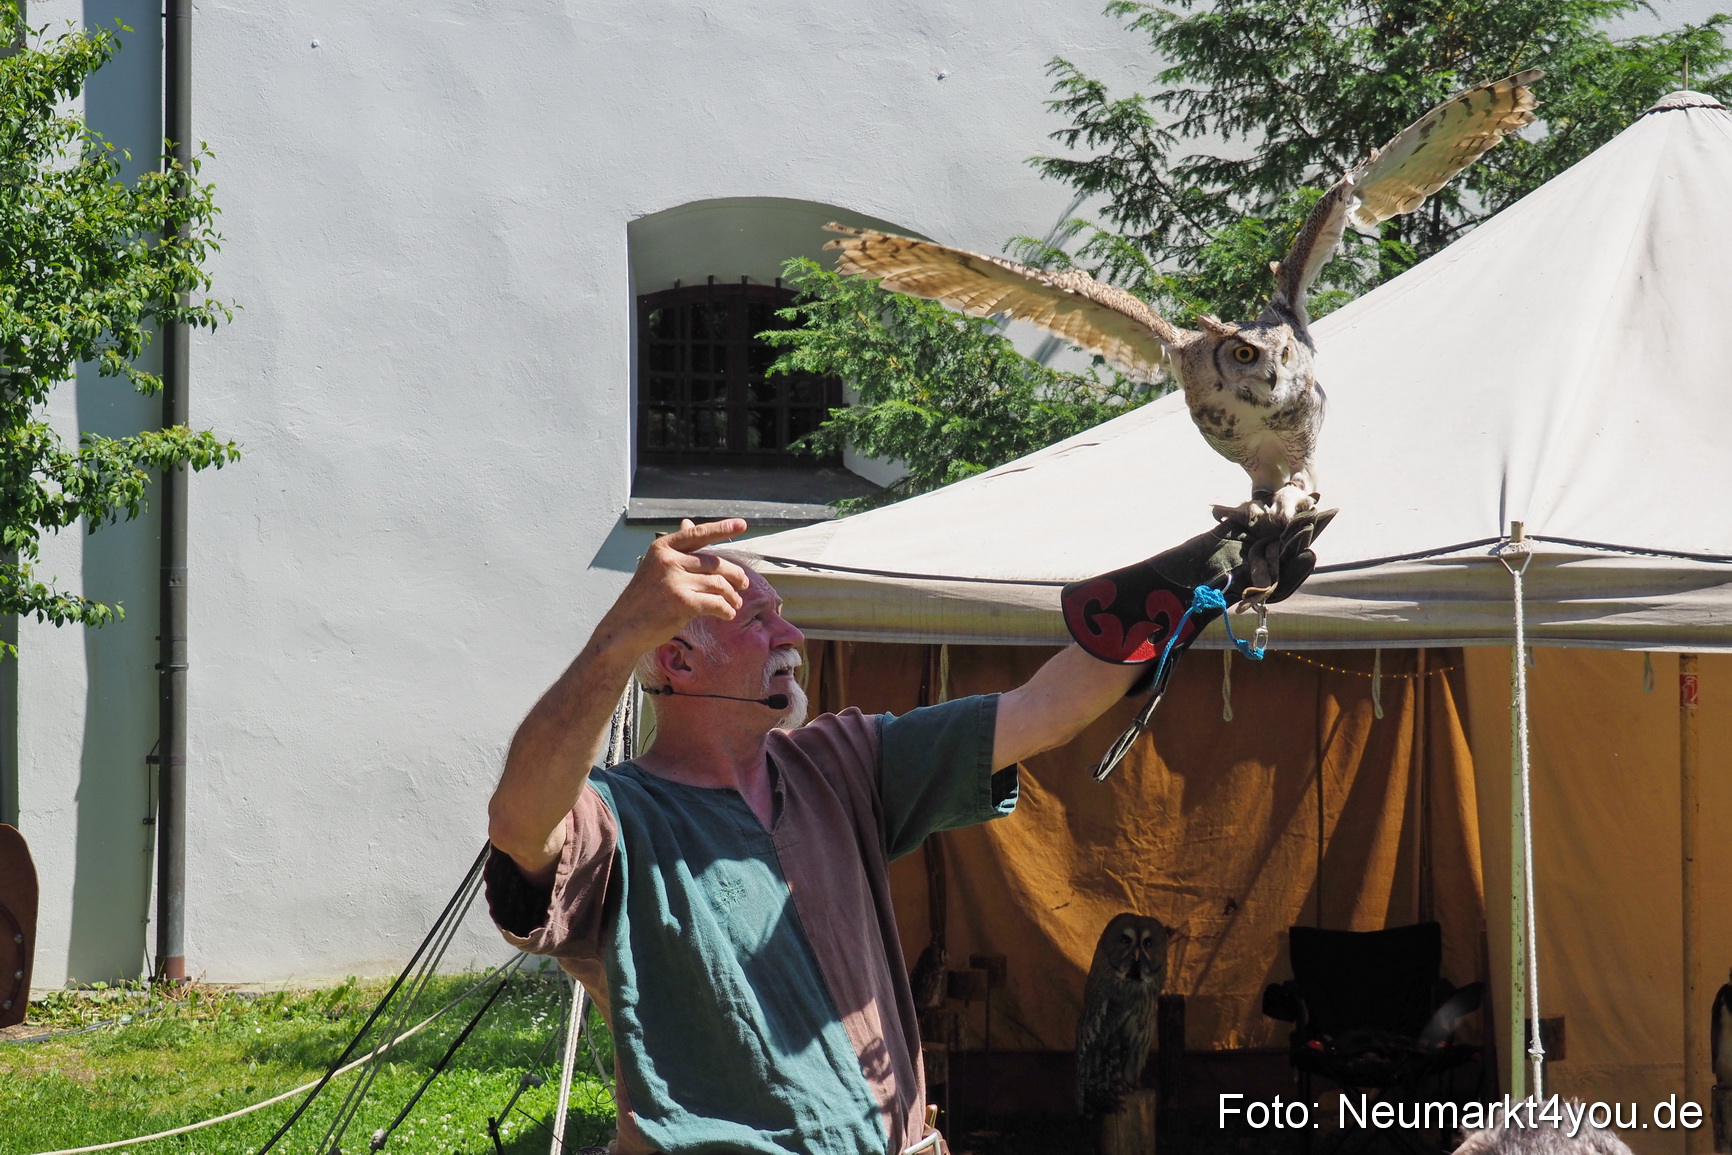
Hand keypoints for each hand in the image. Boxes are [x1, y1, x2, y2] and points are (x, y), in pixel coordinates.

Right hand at [604, 518, 752, 654]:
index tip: (742, 524)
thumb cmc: (643, 598)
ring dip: (732, 596)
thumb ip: (677, 549)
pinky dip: (726, 610)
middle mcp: (669, 560)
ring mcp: (675, 581)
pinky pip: (716, 603)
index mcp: (663, 548)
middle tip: (744, 585)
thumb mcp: (655, 566)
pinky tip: (728, 614)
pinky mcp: (682, 602)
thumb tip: (688, 523)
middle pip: (715, 563)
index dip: (722, 528)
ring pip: (719, 584)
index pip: (698, 534)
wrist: (623, 628)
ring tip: (736, 603)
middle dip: (734, 575)